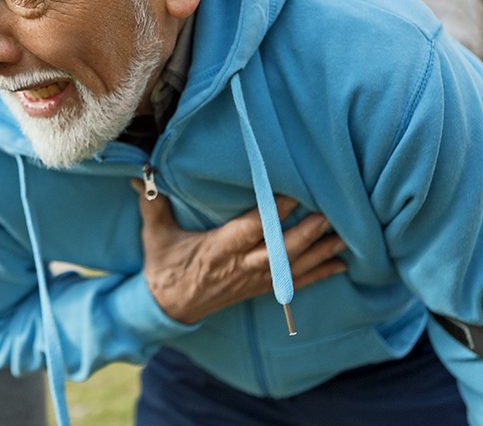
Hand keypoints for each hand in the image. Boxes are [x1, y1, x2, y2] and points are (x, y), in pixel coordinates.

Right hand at [131, 179, 346, 323]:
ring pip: (292, 267)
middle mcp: (239, 266)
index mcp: (217, 250)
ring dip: (319, 252)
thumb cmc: (164, 267)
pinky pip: (294, 283)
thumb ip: (153, 204)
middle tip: (328, 213)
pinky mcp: (259, 289)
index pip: (250, 230)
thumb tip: (139, 175)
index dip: (272, 214)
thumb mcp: (155, 235)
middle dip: (306, 233)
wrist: (169, 307)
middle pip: (279, 251)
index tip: (293, 193)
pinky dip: (318, 274)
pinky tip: (339, 263)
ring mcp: (252, 280)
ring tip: (343, 235)